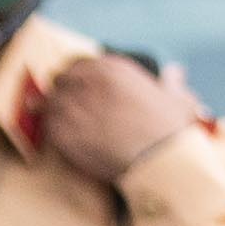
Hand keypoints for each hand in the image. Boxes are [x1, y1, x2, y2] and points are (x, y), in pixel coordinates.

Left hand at [34, 50, 207, 186]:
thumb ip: (171, 83)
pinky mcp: (63, 131)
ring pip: (49, 102)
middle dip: (62, 93)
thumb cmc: (170, 132)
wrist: (159, 161)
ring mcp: (73, 106)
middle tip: (65, 108)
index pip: (79, 64)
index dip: (75, 77)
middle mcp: (90, 82)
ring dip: (53, 112)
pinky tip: (63, 139)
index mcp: (113, 69)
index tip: (75, 88)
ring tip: (62, 124)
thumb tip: (175, 73)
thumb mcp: (176, 99)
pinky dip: (52, 131)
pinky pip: (47, 125)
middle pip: (60, 81)